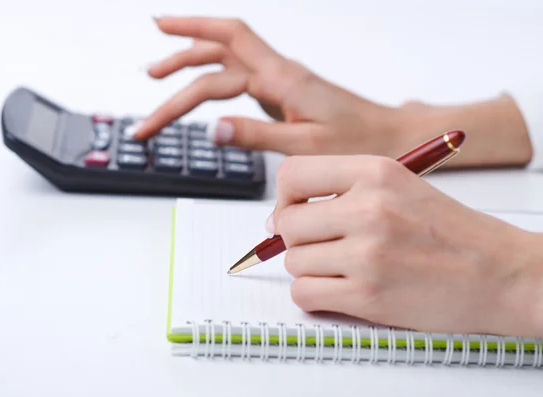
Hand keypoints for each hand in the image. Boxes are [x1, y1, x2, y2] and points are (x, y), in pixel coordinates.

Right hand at [133, 17, 402, 156]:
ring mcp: (280, 82)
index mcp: (283, 79)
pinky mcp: (282, 95)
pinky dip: (213, 80)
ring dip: (192, 63)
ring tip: (160, 75)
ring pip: (227, 59)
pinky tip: (203, 91)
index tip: (156, 45)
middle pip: (219, 48)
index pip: (225, 50)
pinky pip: (239, 78)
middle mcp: (279, 73)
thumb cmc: (360, 141)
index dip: (188, 42)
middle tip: (148, 75)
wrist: (390, 135)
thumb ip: (257, 136)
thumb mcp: (306, 147)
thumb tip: (213, 129)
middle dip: (179, 57)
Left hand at [269, 155, 542, 337]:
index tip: (293, 212)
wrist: (501, 274)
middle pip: (287, 223)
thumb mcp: (399, 187)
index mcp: (376, 172)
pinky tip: (339, 290)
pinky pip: (305, 294)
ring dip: (309, 269)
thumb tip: (278, 219)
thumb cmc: (451, 233)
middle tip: (321, 246)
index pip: (293, 174)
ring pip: (293, 261)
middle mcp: (369, 209)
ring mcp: (368, 254)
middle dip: (296, 238)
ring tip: (342, 269)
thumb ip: (341, 192)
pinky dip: (314, 295)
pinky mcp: (369, 296)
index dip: (284, 197)